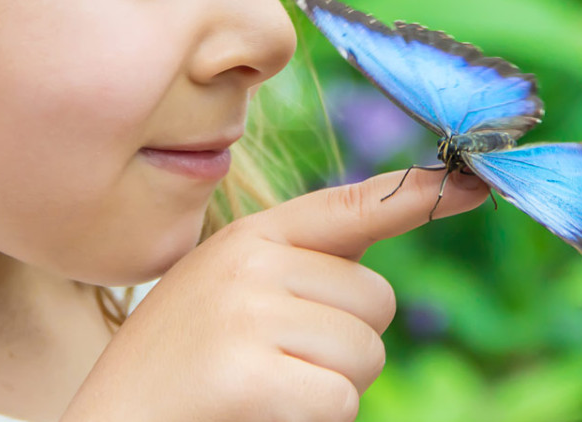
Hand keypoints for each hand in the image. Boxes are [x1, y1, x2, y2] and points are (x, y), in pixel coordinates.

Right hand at [62, 169, 488, 421]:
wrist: (111, 417)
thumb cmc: (181, 361)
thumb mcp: (231, 291)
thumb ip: (298, 267)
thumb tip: (370, 266)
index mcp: (251, 237)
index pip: (349, 207)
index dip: (416, 196)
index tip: (470, 184)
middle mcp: (252, 261)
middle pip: (375, 300)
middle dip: (347, 343)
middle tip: (280, 360)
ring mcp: (248, 312)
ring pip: (364, 354)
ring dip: (331, 387)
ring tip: (265, 386)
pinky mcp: (249, 371)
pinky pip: (339, 400)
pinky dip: (312, 420)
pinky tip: (260, 411)